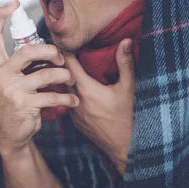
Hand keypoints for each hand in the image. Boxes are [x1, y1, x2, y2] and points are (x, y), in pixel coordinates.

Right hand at [0, 1, 78, 155]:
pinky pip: (53, 95)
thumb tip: (48, 47)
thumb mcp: (10, 80)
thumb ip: (21, 64)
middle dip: (51, 51)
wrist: (11, 135)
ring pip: (47, 73)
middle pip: (28, 50)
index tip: (14, 3)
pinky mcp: (24, 104)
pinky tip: (73, 100)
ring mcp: (11, 89)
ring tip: (71, 81)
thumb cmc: (16, 101)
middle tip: (62, 60)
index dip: (1, 15)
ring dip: (65, 76)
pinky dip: (67, 98)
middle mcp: (0, 74)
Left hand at [66, 38, 135, 175]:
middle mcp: (74, 99)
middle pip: (60, 74)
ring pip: (61, 88)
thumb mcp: (127, 88)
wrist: (123, 146)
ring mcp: (71, 111)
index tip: (70, 41)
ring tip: (69, 67)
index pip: (67, 62)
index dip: (66, 50)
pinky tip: (76, 87)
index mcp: (85, 88)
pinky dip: (68, 92)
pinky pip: (66, 100)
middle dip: (63, 62)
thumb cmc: (127, 117)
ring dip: (64, 78)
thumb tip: (125, 41)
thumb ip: (124, 63)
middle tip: (67, 51)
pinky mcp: (73, 119)